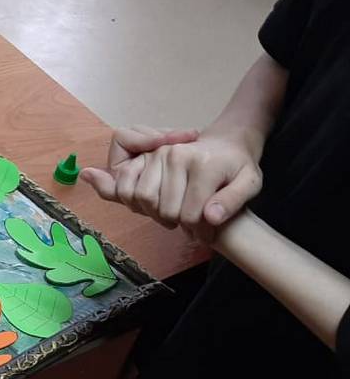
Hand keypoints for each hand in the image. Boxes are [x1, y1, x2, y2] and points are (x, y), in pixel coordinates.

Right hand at [82, 129, 261, 241]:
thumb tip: (211, 218)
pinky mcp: (145, 155)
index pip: (190, 214)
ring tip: (172, 214)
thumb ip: (233, 202)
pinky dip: (133, 199)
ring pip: (143, 198)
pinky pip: (127, 184)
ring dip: (155, 213)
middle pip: (165, 208)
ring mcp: (158, 154)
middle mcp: (177, 156)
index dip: (198, 232)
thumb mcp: (250, 184)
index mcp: (204, 166)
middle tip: (189, 226)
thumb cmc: (238, 166)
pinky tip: (153, 204)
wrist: (224, 141)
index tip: (207, 236)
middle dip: (176, 223)